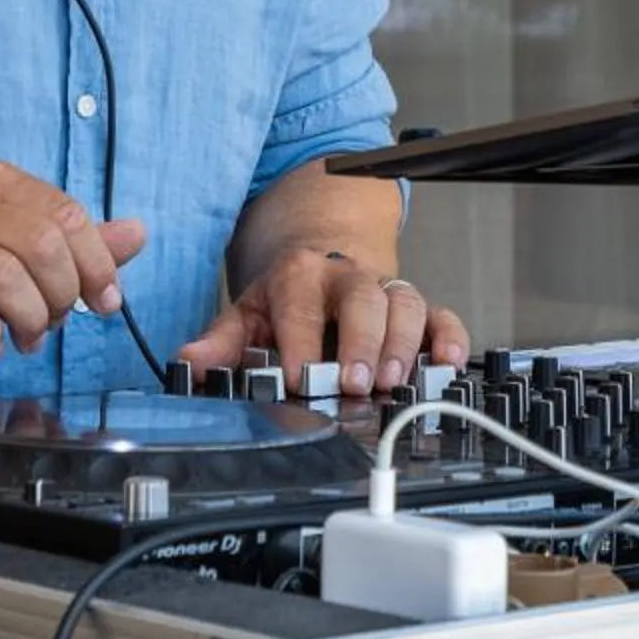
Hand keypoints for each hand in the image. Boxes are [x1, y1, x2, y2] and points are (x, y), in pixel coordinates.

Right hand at [0, 154, 145, 359]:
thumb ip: (64, 231)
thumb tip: (134, 235)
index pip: (66, 215)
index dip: (96, 263)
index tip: (103, 299)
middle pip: (43, 248)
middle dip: (62, 296)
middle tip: (52, 322)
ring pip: (7, 280)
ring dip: (28, 320)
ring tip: (23, 336)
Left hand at [176, 248, 470, 395]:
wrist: (321, 256)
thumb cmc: (287, 295)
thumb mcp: (247, 312)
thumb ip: (221, 341)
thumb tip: (189, 363)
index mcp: (300, 274)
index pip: (300, 305)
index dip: (299, 342)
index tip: (295, 377)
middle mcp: (348, 277)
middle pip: (361, 299)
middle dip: (361, 341)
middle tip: (355, 381)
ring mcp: (385, 290)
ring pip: (405, 304)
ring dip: (403, 344)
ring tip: (394, 381)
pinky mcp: (416, 306)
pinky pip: (441, 314)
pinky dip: (449, 337)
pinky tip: (446, 362)